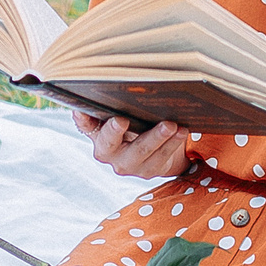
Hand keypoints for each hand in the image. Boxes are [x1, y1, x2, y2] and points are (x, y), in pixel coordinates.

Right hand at [72, 110, 192, 178]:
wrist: (151, 150)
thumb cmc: (133, 125)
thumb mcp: (118, 115)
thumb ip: (106, 107)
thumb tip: (93, 95)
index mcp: (97, 134)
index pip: (86, 126)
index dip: (84, 120)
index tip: (84, 111)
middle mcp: (108, 153)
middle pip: (110, 143)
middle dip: (116, 131)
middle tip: (123, 120)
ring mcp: (129, 164)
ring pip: (141, 151)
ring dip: (156, 137)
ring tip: (170, 125)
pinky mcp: (148, 171)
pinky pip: (160, 158)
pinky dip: (172, 144)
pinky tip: (181, 131)